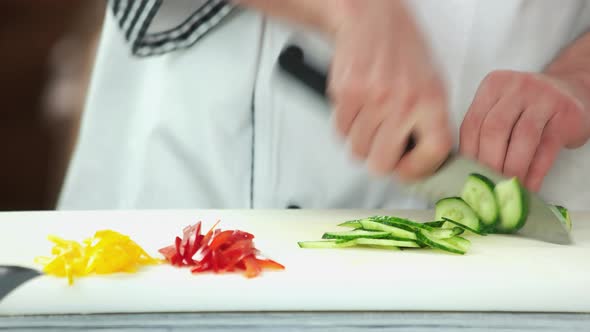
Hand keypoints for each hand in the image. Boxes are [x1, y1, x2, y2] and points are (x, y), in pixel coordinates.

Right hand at [326, 0, 452, 180]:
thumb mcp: (431, 83)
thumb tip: (420, 159)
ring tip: (369, 121)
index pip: (432, 152)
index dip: (418, 169)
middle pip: (382, 163)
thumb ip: (428, 122)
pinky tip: (356, 109)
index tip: (408, 170)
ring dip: (361, 142)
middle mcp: (403, 101)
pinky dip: (345, 126)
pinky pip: (340, 130)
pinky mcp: (346, 93)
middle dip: (379, 161)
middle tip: (382, 149)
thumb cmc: (401, 50)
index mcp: (432, 99)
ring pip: (357, 150)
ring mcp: (372, 98)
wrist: (371, 18)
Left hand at [460, 70, 589, 191]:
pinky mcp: (566, 114)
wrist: (571, 92)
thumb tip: (467, 170)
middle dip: (488, 163)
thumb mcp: (502, 109)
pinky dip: (535, 173)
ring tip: (506, 189)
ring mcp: (544, 97)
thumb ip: (484, 130)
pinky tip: (528, 187)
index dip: (468, 153)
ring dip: (512, 169)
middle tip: (487, 185)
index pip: (472, 123)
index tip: (467, 175)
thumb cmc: (528, 108)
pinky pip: (546, 148)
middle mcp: (517, 87)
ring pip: (521, 139)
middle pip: (494, 130)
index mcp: (493, 85)